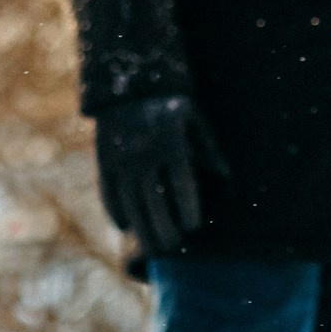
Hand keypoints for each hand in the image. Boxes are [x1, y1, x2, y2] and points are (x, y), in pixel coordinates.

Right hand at [93, 95, 228, 252]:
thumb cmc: (168, 103)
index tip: (193, 227)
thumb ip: (208, 148)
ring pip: (130, 201)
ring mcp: (122, 157)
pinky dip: (114, 210)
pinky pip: (107, 191)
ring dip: (141, 228)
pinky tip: (124, 226)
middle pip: (154, 199)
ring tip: (152, 249)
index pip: (181, 183)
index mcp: (170, 141)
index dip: (187, 208)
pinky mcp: (104, 159)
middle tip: (173, 247)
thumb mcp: (193, 118)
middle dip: (164, 227)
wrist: (126, 82)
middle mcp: (144, 152)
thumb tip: (226, 176)